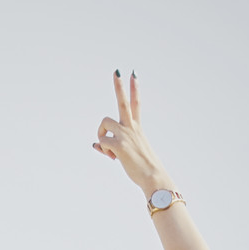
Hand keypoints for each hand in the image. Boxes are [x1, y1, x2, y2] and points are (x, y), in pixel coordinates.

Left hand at [91, 71, 175, 196]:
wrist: (153, 177)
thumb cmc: (142, 168)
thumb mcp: (127, 154)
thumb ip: (111, 146)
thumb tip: (94, 144)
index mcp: (137, 129)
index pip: (136, 105)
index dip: (134, 89)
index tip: (133, 74)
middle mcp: (132, 128)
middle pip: (123, 102)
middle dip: (119, 86)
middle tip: (117, 72)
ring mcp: (126, 134)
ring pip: (104, 123)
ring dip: (101, 133)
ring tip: (108, 148)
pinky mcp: (119, 144)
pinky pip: (102, 142)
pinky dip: (104, 151)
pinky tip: (113, 158)